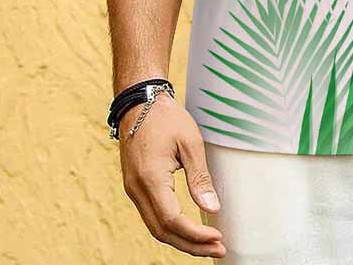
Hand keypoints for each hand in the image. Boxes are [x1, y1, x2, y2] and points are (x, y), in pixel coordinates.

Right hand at [119, 93, 226, 257]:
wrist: (140, 102)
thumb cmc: (167, 119)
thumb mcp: (190, 143)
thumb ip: (200, 178)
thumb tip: (213, 209)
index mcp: (150, 178)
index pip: (173, 220)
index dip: (196, 234)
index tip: (219, 238)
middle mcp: (137, 190)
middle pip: (162, 232)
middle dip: (191, 245)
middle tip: (218, 250)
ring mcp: (133, 190)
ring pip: (155, 228)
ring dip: (181, 240)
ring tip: (208, 245)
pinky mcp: (135, 188)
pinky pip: (152, 217)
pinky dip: (171, 229)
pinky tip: (190, 230)